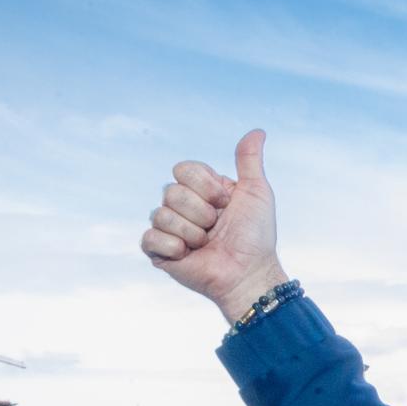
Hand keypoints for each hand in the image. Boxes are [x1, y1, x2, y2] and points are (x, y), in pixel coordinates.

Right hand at [140, 129, 287, 321]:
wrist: (249, 274)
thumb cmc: (256, 237)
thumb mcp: (257, 193)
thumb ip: (249, 161)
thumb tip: (257, 131)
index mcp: (201, 189)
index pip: (183, 169)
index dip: (205, 186)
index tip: (225, 203)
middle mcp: (182, 206)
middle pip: (171, 191)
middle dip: (201, 212)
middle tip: (217, 228)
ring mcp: (169, 228)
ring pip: (162, 214)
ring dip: (193, 233)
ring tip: (207, 244)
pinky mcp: (158, 251)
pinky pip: (149, 238)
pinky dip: (174, 247)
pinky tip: (189, 256)